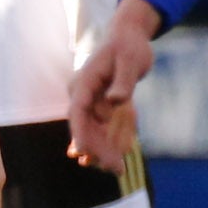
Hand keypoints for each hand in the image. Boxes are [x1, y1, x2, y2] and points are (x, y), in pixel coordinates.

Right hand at [68, 0, 160, 166]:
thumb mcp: (130, 60)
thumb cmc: (129, 46)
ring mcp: (90, 101)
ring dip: (103, 151)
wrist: (129, 38)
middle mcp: (82, 94)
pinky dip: (110, 142)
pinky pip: (103, 128)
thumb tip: (115, 101)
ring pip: (93, 131)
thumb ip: (123, 81)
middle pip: (85, 126)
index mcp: (84, 82)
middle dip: (97, 149)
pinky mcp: (101, 106)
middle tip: (115, 168)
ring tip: (117, 169)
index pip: (77, 110)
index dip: (78, 132)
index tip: (81, 151)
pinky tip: (118, 158)